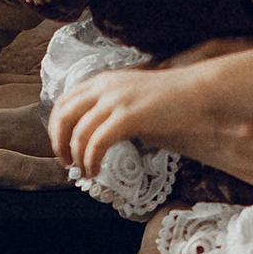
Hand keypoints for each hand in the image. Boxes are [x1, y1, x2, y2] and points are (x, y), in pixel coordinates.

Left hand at [49, 66, 202, 180]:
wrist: (197, 92)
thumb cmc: (168, 100)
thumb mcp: (131, 96)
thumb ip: (110, 108)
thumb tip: (94, 132)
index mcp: (102, 81)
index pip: (63, 102)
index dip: (55, 127)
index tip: (61, 147)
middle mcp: (104, 87)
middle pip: (64, 116)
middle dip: (59, 143)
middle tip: (67, 164)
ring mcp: (115, 100)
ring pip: (78, 133)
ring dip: (77, 157)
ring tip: (86, 172)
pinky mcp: (127, 116)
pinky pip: (97, 143)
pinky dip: (91, 160)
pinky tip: (96, 171)